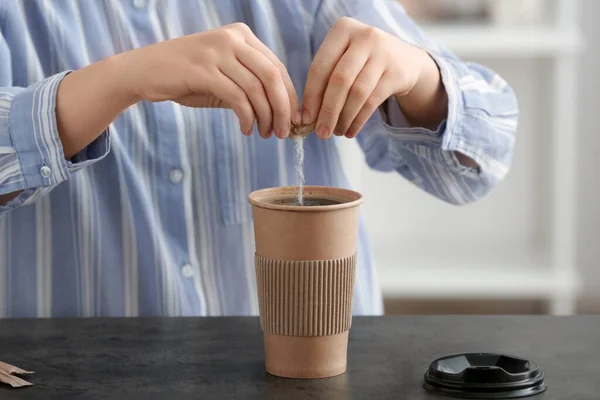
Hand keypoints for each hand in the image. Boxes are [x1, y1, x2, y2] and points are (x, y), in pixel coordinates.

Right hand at [123, 23, 300, 138]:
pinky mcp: (203, 70)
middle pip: (273, 77)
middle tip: (284, 132)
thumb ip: (250, 86)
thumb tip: (283, 113)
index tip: (294, 120)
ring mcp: (217, 52)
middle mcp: (232, 38)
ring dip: (266, 117)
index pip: (277, 67)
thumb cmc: (186, 78)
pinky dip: (247, 118)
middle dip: (284, 109)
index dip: (290, 96)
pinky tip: (246, 130)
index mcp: (242, 35)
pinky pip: (237, 98)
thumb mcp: (224, 76)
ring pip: (257, 89)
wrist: (144, 72)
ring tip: (265, 134)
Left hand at [301, 17, 445, 138]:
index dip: (311, 95)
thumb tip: (309, 117)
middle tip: (321, 133)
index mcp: (343, 29)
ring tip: (337, 133)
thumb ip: (325, 80)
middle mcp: (364, 36)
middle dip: (328, 111)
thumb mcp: (343, 58)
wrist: (404, 59)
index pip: (320, 66)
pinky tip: (351, 131)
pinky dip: (358, 120)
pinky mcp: (397, 72)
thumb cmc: (361, 62)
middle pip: (339, 80)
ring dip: (344, 118)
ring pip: (357, 93)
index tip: (306, 118)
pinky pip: (372, 102)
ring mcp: (383, 53)